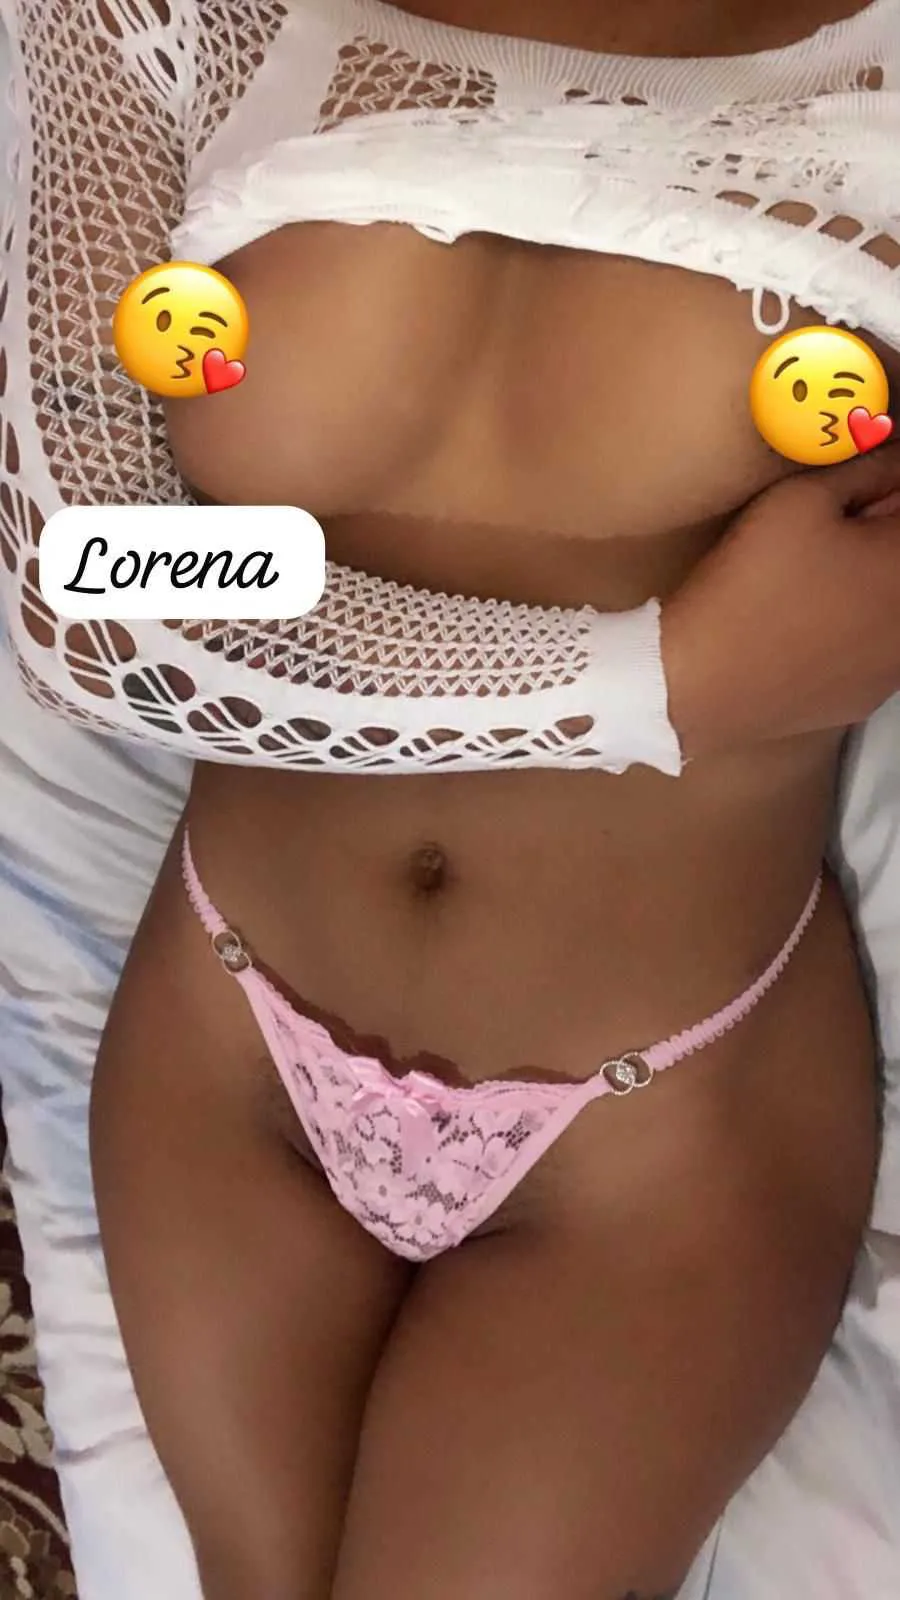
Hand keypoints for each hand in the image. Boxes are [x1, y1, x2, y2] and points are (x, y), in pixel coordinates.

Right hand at [661, 439, 899, 758]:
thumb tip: (893, 458)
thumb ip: (865, 469)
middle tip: (830, 531)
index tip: (854, 489)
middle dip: (878, 535)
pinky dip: (853, 631)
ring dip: (868, 584)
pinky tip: (805, 630)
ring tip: (813, 582)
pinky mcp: (868, 699)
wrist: (703, 685)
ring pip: (891, 606)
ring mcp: (896, 668)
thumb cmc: (750, 586)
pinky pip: (873, 650)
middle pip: (899, 558)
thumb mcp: (800, 501)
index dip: (881, 489)